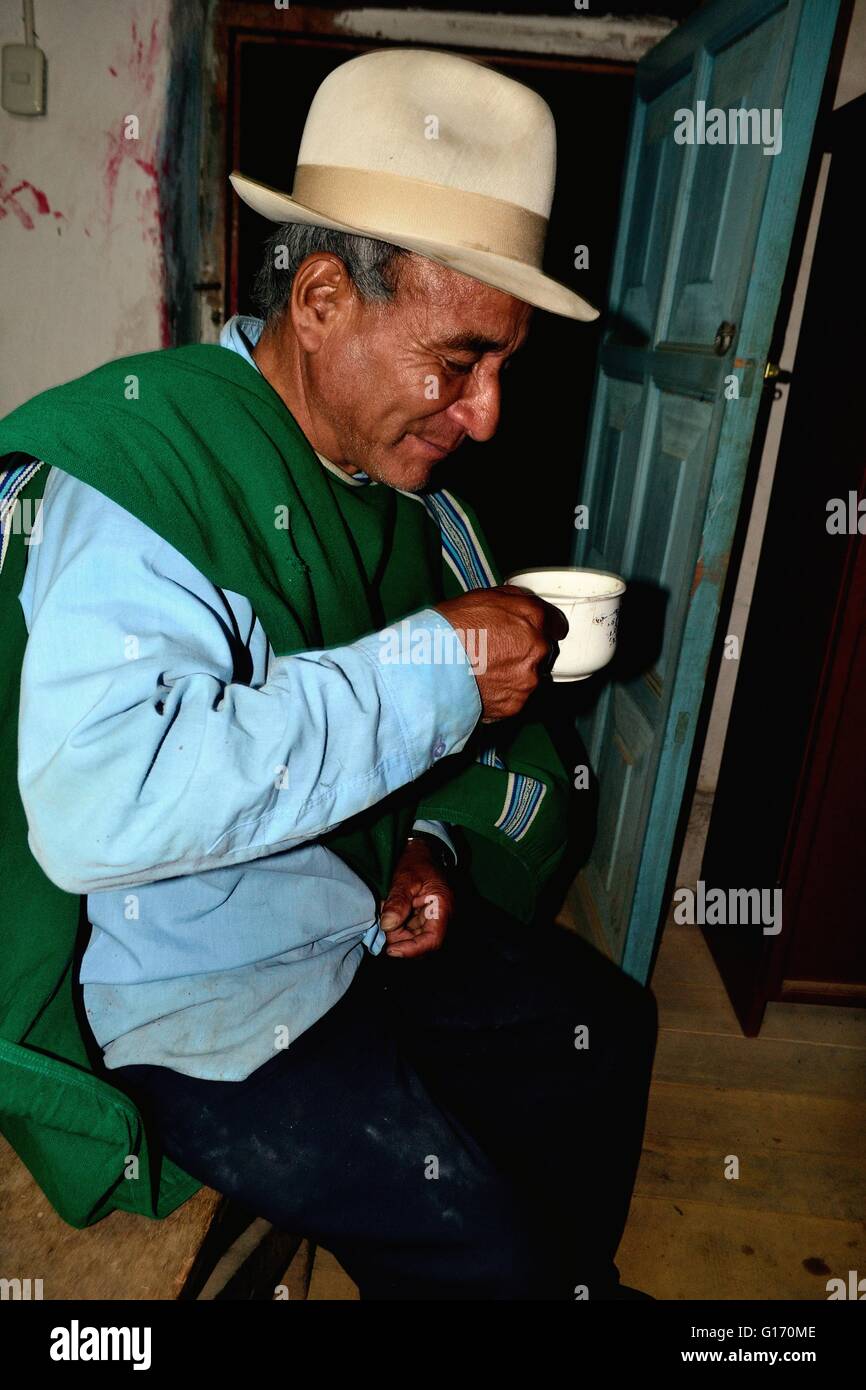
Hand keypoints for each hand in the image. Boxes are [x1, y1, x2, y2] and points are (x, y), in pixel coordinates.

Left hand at [379, 837, 453, 958]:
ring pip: (415, 940)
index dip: (413, 950)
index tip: (391, 950)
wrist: (421, 853)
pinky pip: (411, 933)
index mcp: (443, 908)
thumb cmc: (416, 863)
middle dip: (400, 940)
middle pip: (422, 944)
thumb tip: (387, 925)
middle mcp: (442, 919)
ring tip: (386, 914)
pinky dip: (398, 929)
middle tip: (381, 925)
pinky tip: (390, 915)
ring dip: (397, 934)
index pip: (433, 940)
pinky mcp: (424, 920)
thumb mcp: (405, 878)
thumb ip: (398, 901)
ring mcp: (433, 921)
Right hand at [435, 584, 568, 721]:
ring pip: (529, 676)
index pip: (556, 623)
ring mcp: (528, 678)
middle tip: (497, 652)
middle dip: (525, 652)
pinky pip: (514, 698)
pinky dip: (502, 694)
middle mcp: (537, 648)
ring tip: (485, 671)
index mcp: (532, 617)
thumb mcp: (482, 596)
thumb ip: (513, 600)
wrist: (432, 665)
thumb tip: (523, 605)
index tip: (536, 632)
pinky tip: (482, 686)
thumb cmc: (451, 628)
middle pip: (542, 652)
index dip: (545, 627)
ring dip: (514, 674)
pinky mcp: (515, 704)